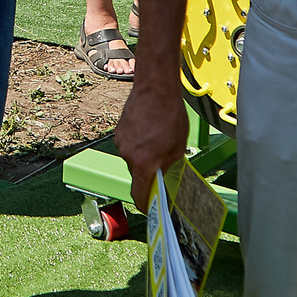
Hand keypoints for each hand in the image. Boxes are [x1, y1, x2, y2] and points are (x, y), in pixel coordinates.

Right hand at [116, 80, 188, 211]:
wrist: (155, 88)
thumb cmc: (170, 116)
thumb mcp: (177, 147)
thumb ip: (167, 166)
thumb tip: (162, 176)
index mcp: (143, 164)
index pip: (138, 194)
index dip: (144, 204)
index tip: (148, 208)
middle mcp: (128, 156)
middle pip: (137, 174)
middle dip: (148, 173)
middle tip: (162, 163)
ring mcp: (121, 143)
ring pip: (132, 158)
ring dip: (143, 156)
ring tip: (157, 140)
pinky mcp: (118, 131)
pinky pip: (128, 145)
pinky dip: (138, 144)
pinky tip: (149, 131)